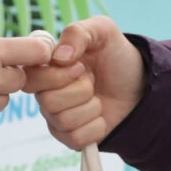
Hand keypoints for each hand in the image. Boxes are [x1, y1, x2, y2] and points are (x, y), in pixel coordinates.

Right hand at [24, 17, 146, 149]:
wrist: (140, 84)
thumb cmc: (116, 56)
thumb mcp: (102, 31)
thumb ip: (78, 33)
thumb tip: (59, 56)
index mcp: (46, 68)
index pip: (30, 77)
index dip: (58, 74)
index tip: (80, 65)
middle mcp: (45, 93)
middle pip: (47, 101)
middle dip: (81, 90)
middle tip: (92, 81)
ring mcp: (56, 118)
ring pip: (64, 120)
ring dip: (91, 107)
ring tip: (98, 97)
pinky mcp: (69, 138)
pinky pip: (76, 138)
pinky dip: (96, 126)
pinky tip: (100, 116)